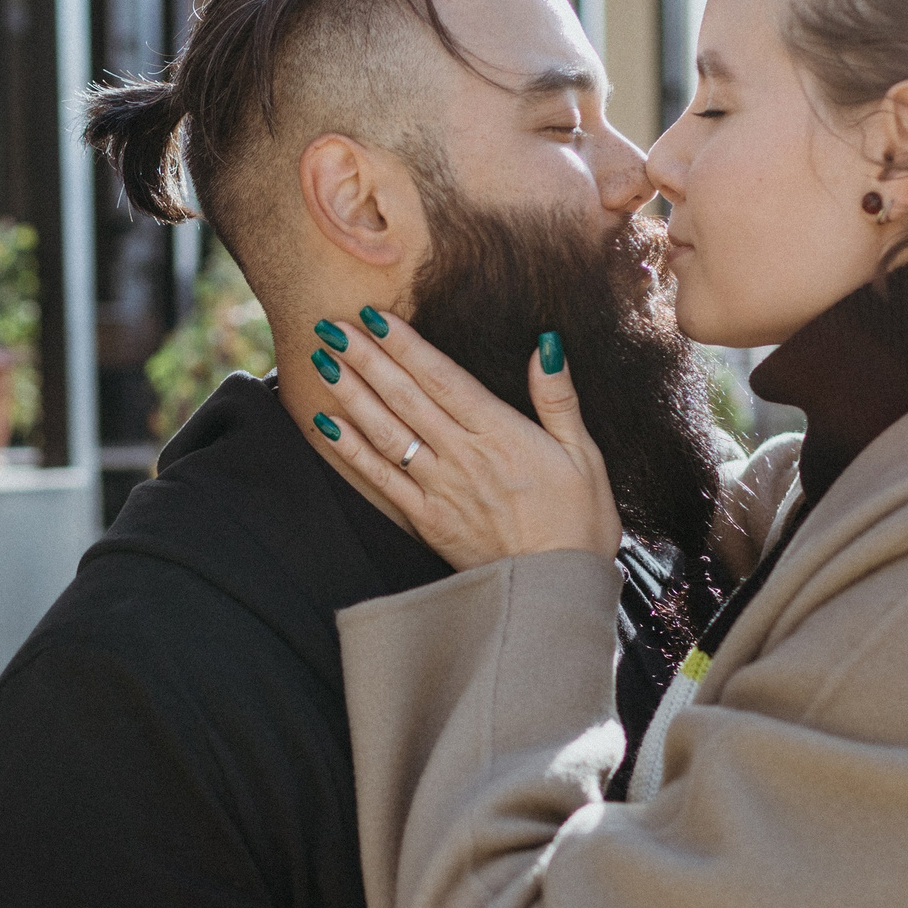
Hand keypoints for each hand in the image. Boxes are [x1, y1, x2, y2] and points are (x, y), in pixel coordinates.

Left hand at [313, 309, 620, 569]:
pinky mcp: (427, 520)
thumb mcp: (584, 454)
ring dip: (352, 394)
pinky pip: (382, 479)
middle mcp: (464, 456)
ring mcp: (441, 489)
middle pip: (406, 397)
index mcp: (501, 434)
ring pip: (387, 431)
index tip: (375, 317)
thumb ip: (559, 398)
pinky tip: (327, 424)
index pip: (443, 378)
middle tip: (331, 326)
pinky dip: (352, 451)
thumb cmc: (579, 521)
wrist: (557, 591)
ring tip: (323, 361)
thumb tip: (546, 344)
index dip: (405, 345)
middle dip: (366, 358)